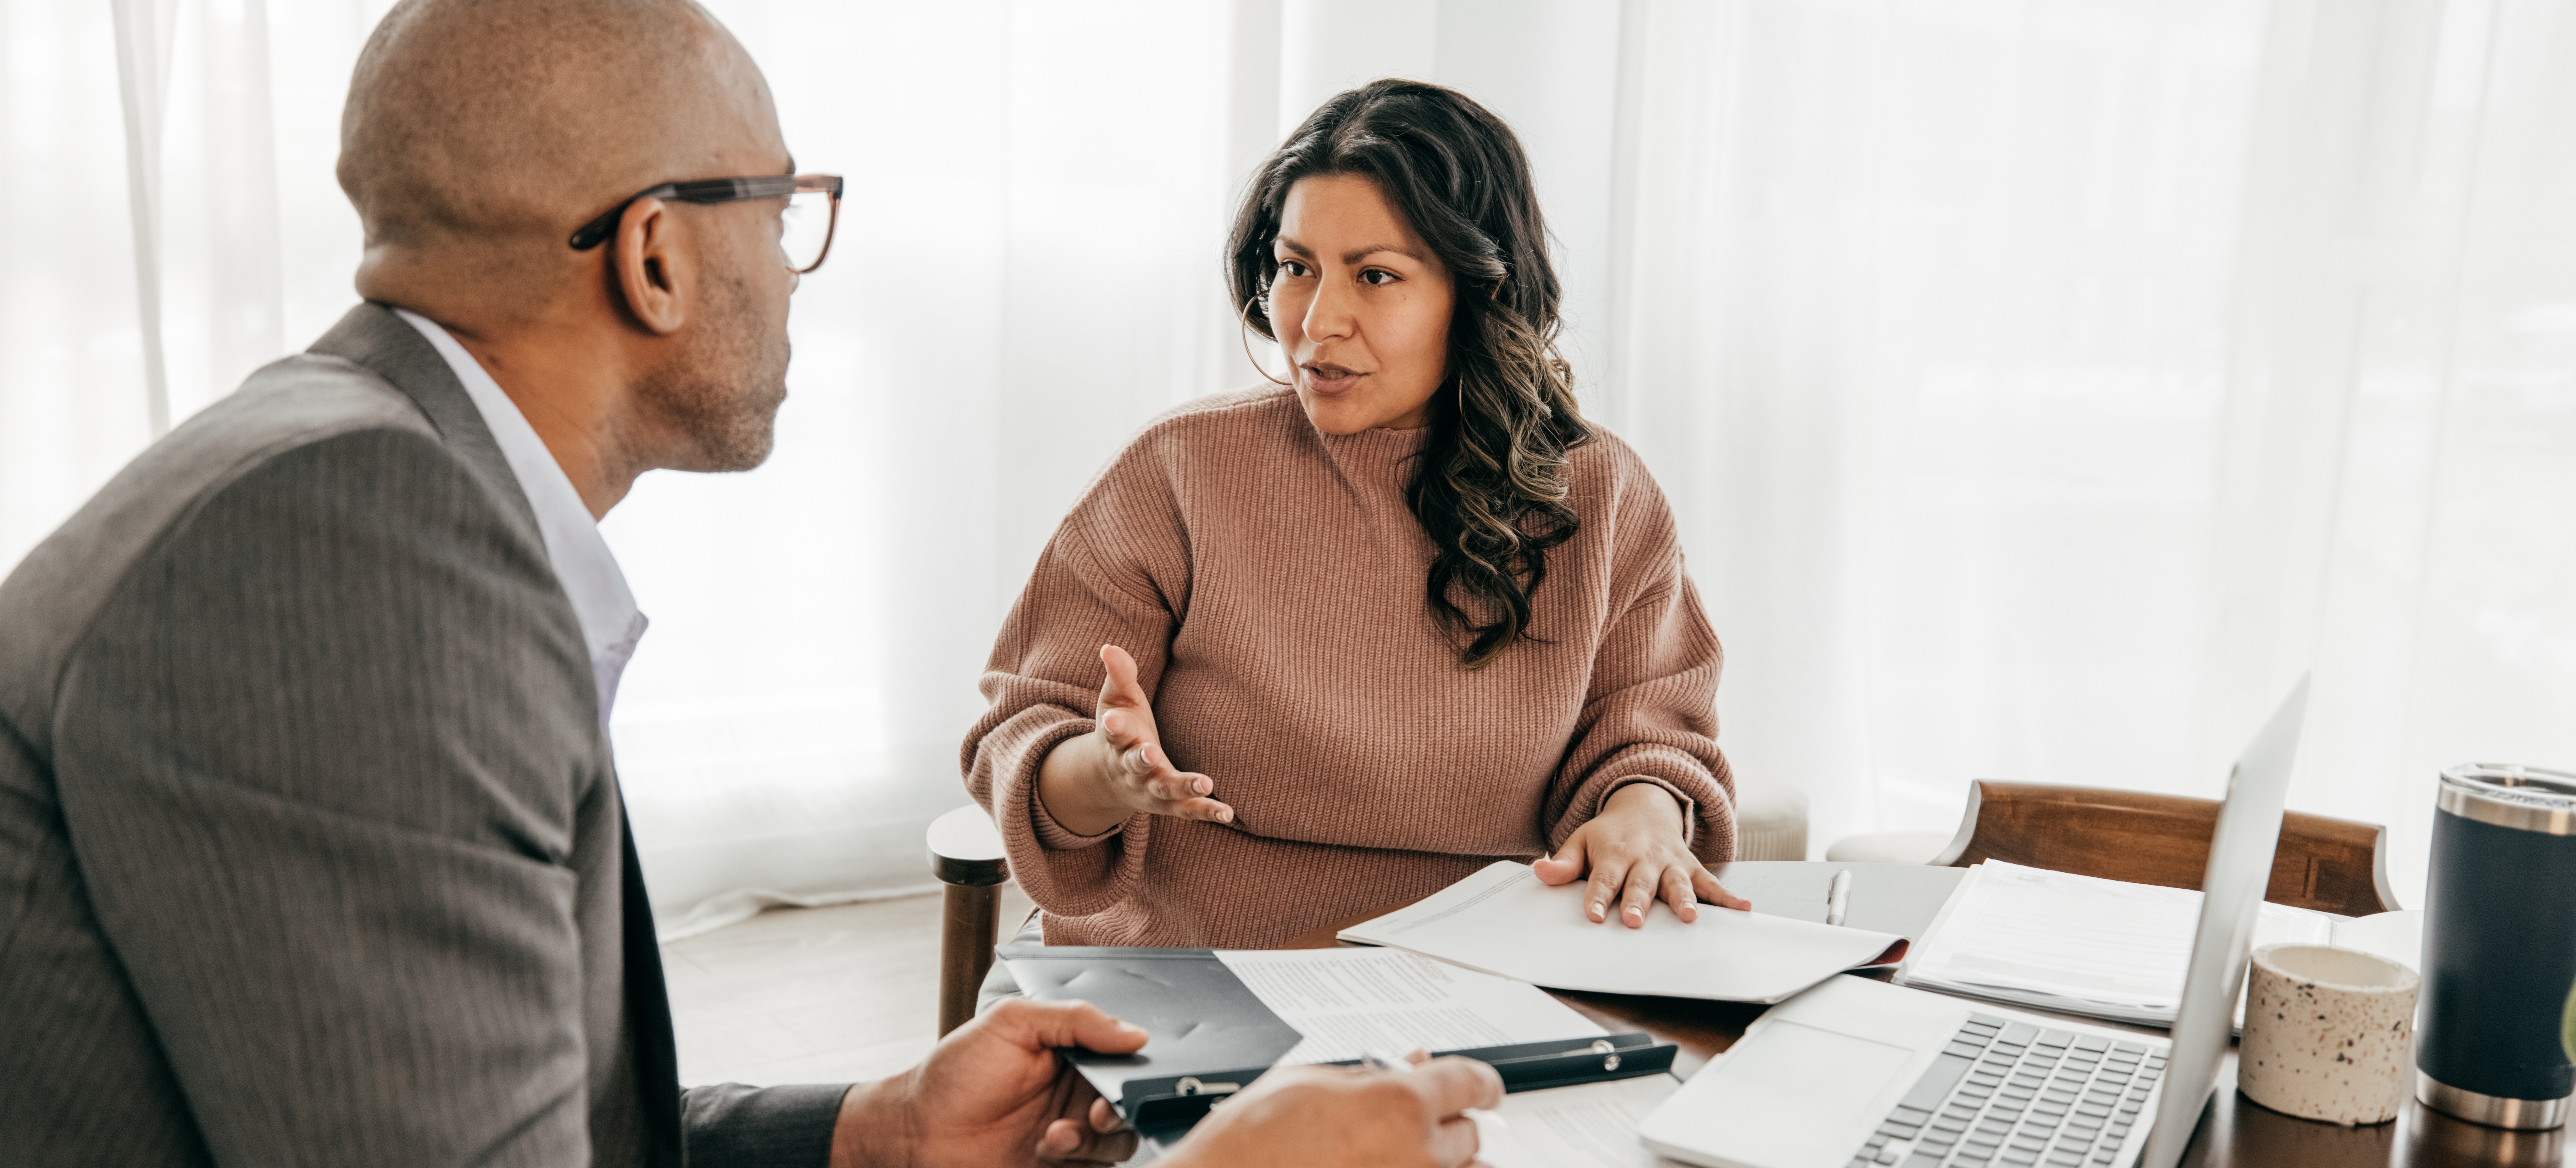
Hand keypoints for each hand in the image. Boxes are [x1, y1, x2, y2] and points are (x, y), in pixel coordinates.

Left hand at [831, 997, 1145, 1167]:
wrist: (916, 1132)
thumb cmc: (956, 1073)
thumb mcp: (1011, 1023)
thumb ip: (1075, 1019)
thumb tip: (1134, 1034)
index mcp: (1073, 1056)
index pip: (1123, 1061)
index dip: (1130, 1074)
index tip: (1120, 1083)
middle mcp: (1076, 1096)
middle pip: (1128, 1107)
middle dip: (1117, 1114)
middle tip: (1093, 1115)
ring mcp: (1070, 1137)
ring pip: (1118, 1145)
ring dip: (1094, 1144)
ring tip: (1052, 1139)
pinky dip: (1082, 1165)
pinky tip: (1045, 1154)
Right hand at [1035, 643, 1233, 836]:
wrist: (1112, 781)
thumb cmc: (1122, 731)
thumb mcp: (1117, 702)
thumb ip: (1119, 676)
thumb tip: (1109, 646)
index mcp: (1117, 741)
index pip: (1113, 732)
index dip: (1113, 726)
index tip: (1110, 719)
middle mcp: (1131, 768)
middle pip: (1135, 765)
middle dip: (1142, 760)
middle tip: (1151, 752)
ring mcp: (1151, 788)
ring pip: (1165, 790)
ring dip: (1184, 787)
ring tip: (1206, 782)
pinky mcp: (1170, 803)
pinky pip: (1188, 810)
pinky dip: (1206, 811)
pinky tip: (1228, 812)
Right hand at [1159, 1055, 1503, 1167]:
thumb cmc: (1251, 1143)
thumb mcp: (1309, 1081)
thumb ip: (1370, 1075)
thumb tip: (1411, 1063)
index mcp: (1398, 1104)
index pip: (1472, 1083)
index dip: (1481, 1082)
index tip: (1482, 1087)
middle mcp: (1417, 1155)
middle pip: (1470, 1136)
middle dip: (1447, 1126)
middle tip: (1413, 1124)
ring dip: (1443, 1164)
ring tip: (1401, 1156)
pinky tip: (1383, 1166)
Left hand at [1533, 783, 1748, 927]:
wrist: (1644, 806)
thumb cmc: (1609, 834)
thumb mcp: (1581, 841)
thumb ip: (1563, 862)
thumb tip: (1539, 872)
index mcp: (1613, 854)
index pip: (1602, 879)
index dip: (1596, 897)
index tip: (1592, 915)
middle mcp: (1643, 859)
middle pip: (1640, 884)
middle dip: (1638, 901)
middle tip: (1634, 921)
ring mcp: (1669, 863)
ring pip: (1677, 882)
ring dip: (1683, 899)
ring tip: (1688, 917)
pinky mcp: (1690, 867)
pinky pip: (1710, 882)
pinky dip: (1727, 896)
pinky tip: (1743, 908)